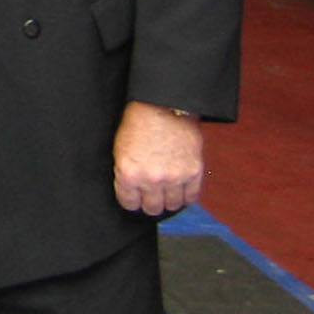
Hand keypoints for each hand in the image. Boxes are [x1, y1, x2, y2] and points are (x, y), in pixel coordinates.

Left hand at [113, 101, 204, 215]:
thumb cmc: (139, 123)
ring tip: (167, 189)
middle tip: (152, 193)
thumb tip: (132, 193)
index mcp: (129, 173)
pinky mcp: (193, 172)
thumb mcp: (120, 149)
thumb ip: (126, 174)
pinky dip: (186, 195)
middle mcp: (151, 179)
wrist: (163, 105)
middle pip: (152, 208)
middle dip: (150, 201)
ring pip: (172, 206)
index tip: (135, 196)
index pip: (129, 203)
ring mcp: (174, 177)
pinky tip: (181, 187)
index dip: (132, 199)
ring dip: (169, 199)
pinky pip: (191, 198)